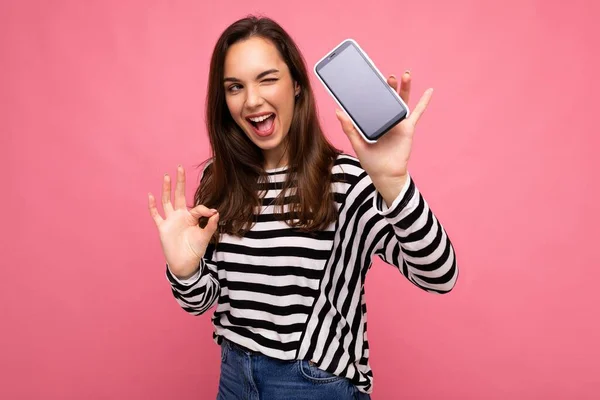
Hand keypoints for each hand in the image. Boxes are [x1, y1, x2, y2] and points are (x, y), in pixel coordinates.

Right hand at [148, 165, 218, 278]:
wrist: (185, 263)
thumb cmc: (196, 249)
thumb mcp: (206, 237)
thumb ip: (211, 225)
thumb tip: (216, 212)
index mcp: (191, 217)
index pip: (197, 207)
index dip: (205, 209)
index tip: (212, 213)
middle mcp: (180, 216)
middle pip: (179, 195)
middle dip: (180, 182)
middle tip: (180, 167)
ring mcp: (170, 221)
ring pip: (167, 201)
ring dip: (166, 189)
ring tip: (167, 176)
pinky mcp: (163, 227)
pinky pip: (156, 215)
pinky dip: (152, 206)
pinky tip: (151, 195)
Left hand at [335, 71, 432, 204]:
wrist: (385, 174)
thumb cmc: (371, 161)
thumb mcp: (357, 143)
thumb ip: (349, 128)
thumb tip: (338, 112)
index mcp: (374, 120)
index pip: (373, 101)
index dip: (372, 89)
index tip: (369, 77)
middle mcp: (386, 118)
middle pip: (389, 97)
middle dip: (389, 86)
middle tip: (387, 77)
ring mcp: (398, 122)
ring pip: (403, 101)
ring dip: (405, 87)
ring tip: (406, 74)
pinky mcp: (408, 128)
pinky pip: (418, 112)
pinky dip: (424, 101)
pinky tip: (429, 90)